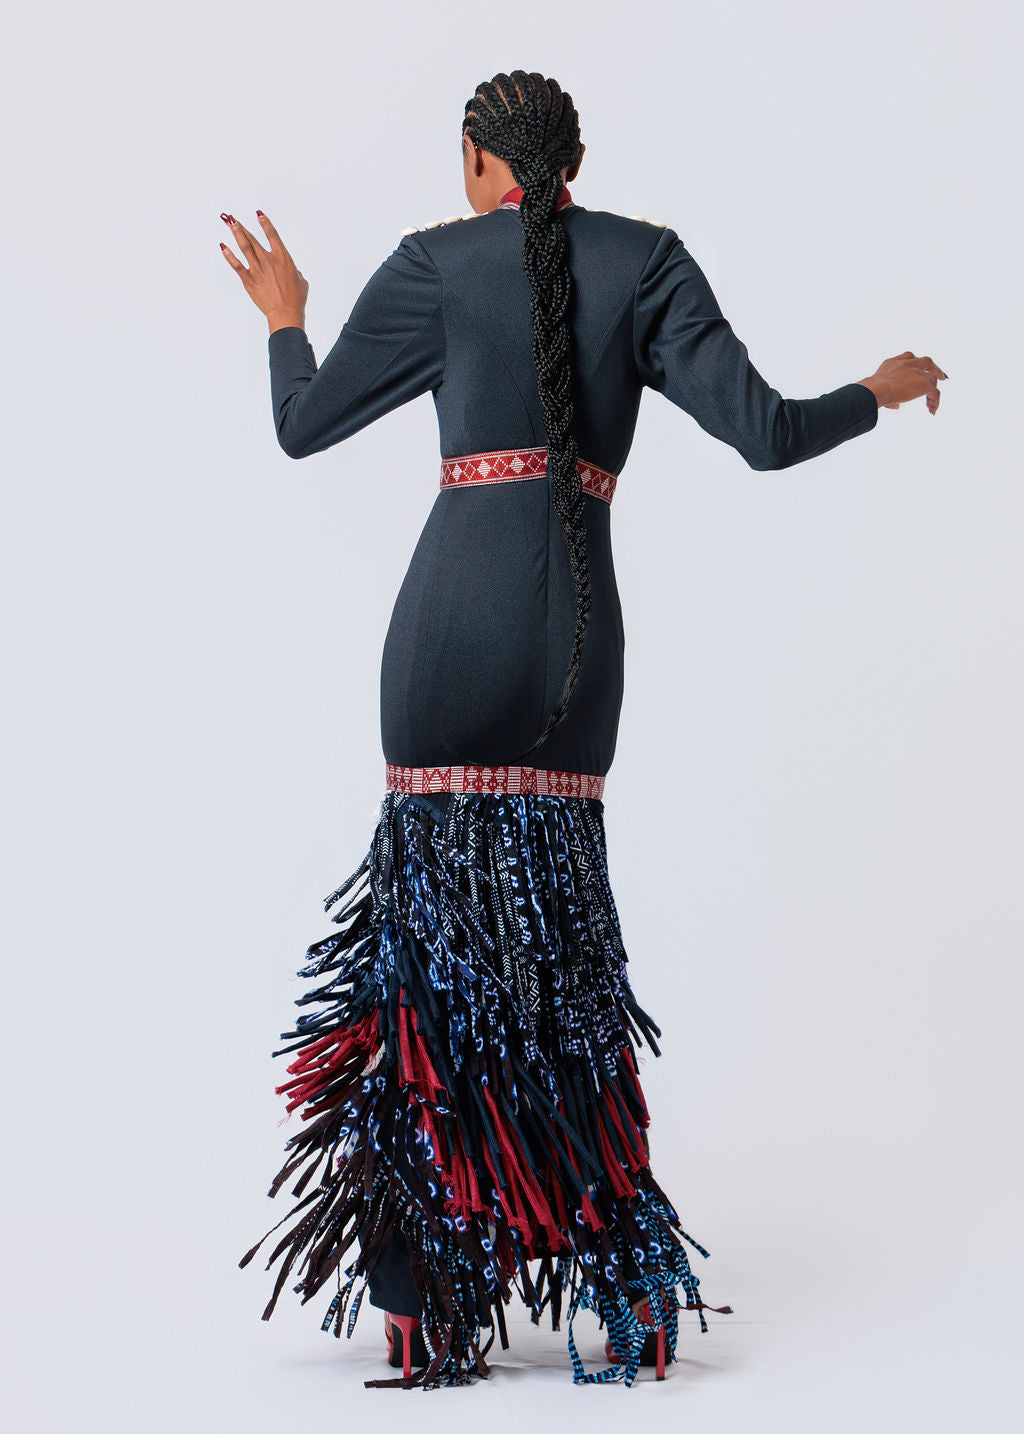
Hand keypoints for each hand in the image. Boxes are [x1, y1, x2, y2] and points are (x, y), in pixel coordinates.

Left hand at [219, 210, 309, 331]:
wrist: (286, 313)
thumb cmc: (296, 298)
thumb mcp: (301, 280)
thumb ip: (294, 270)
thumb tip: (291, 270)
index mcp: (283, 258)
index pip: (272, 235)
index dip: (265, 223)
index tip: (258, 214)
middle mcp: (268, 260)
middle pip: (253, 239)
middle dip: (242, 226)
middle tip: (232, 217)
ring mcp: (257, 270)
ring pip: (244, 247)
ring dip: (236, 233)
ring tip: (229, 224)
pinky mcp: (249, 280)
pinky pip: (237, 265)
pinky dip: (229, 255)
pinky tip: (223, 246)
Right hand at [857, 352, 948, 414]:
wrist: (876, 388)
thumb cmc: (871, 390)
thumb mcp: (878, 389)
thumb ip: (889, 395)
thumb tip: (896, 406)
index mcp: (894, 362)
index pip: (909, 357)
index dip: (917, 363)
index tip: (920, 369)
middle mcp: (907, 364)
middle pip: (927, 362)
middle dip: (935, 369)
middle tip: (942, 377)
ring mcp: (917, 372)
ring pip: (932, 380)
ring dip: (933, 391)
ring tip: (931, 405)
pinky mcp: (923, 383)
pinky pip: (934, 392)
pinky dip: (935, 402)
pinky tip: (932, 410)